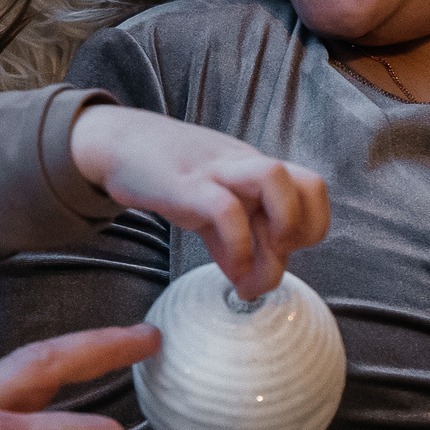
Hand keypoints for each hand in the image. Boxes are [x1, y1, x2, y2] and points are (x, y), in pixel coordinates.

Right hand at [69, 105, 328, 299]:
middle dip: (305, 233)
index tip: (278, 255)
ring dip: (280, 228)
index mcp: (255, 171)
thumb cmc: (166, 176)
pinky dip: (238, 243)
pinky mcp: (186, 184)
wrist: (117, 143)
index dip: (309, 228)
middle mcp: (245, 166)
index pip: (313, 190)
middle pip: (312, 184)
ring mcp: (217, 171)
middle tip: (273, 260)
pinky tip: (229, 266)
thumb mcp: (206, 210)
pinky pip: (226, 209)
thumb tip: (249, 286)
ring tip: (257, 260)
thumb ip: (231, 246)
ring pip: (276, 180)